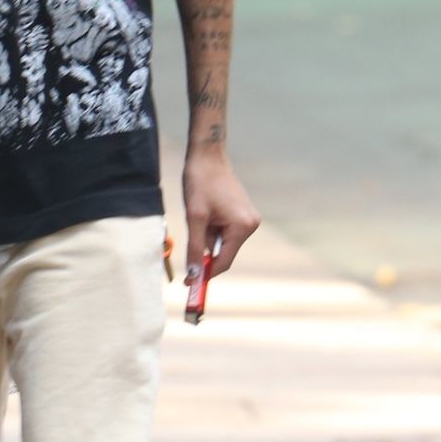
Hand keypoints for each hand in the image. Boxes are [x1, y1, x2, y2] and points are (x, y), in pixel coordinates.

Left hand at [182, 146, 259, 277]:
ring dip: (206, 237)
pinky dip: (210, 230)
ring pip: (222, 242)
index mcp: (243, 226)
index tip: (189, 285)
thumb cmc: (200, 183)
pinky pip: (224, 232)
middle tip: (191, 244)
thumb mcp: (194, 218)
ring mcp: (248, 219)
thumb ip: (196, 248)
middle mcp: (251, 224)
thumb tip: (194, 274)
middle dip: (205, 252)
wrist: (207, 156)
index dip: (206, 274)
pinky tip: (205, 212)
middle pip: (224, 253)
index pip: (224, 261)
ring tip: (199, 213)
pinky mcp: (242, 214)